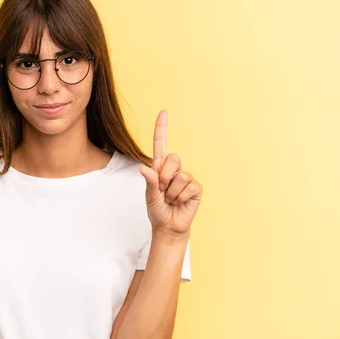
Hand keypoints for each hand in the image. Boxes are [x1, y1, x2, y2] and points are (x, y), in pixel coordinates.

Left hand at [139, 110, 202, 237]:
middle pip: (174, 158)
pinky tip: (181, 202)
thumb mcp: (149, 196)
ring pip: (180, 176)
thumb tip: (143, 168)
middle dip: (165, 177)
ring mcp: (187, 178)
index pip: (161, 144)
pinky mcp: (196, 188)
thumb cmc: (157, 210)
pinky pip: (189, 186)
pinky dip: (182, 197)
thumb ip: (149, 182)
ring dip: (173, 192)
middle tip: (163, 191)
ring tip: (171, 200)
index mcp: (160, 168)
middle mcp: (174, 170)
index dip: (162, 128)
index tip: (164, 112)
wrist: (168, 226)